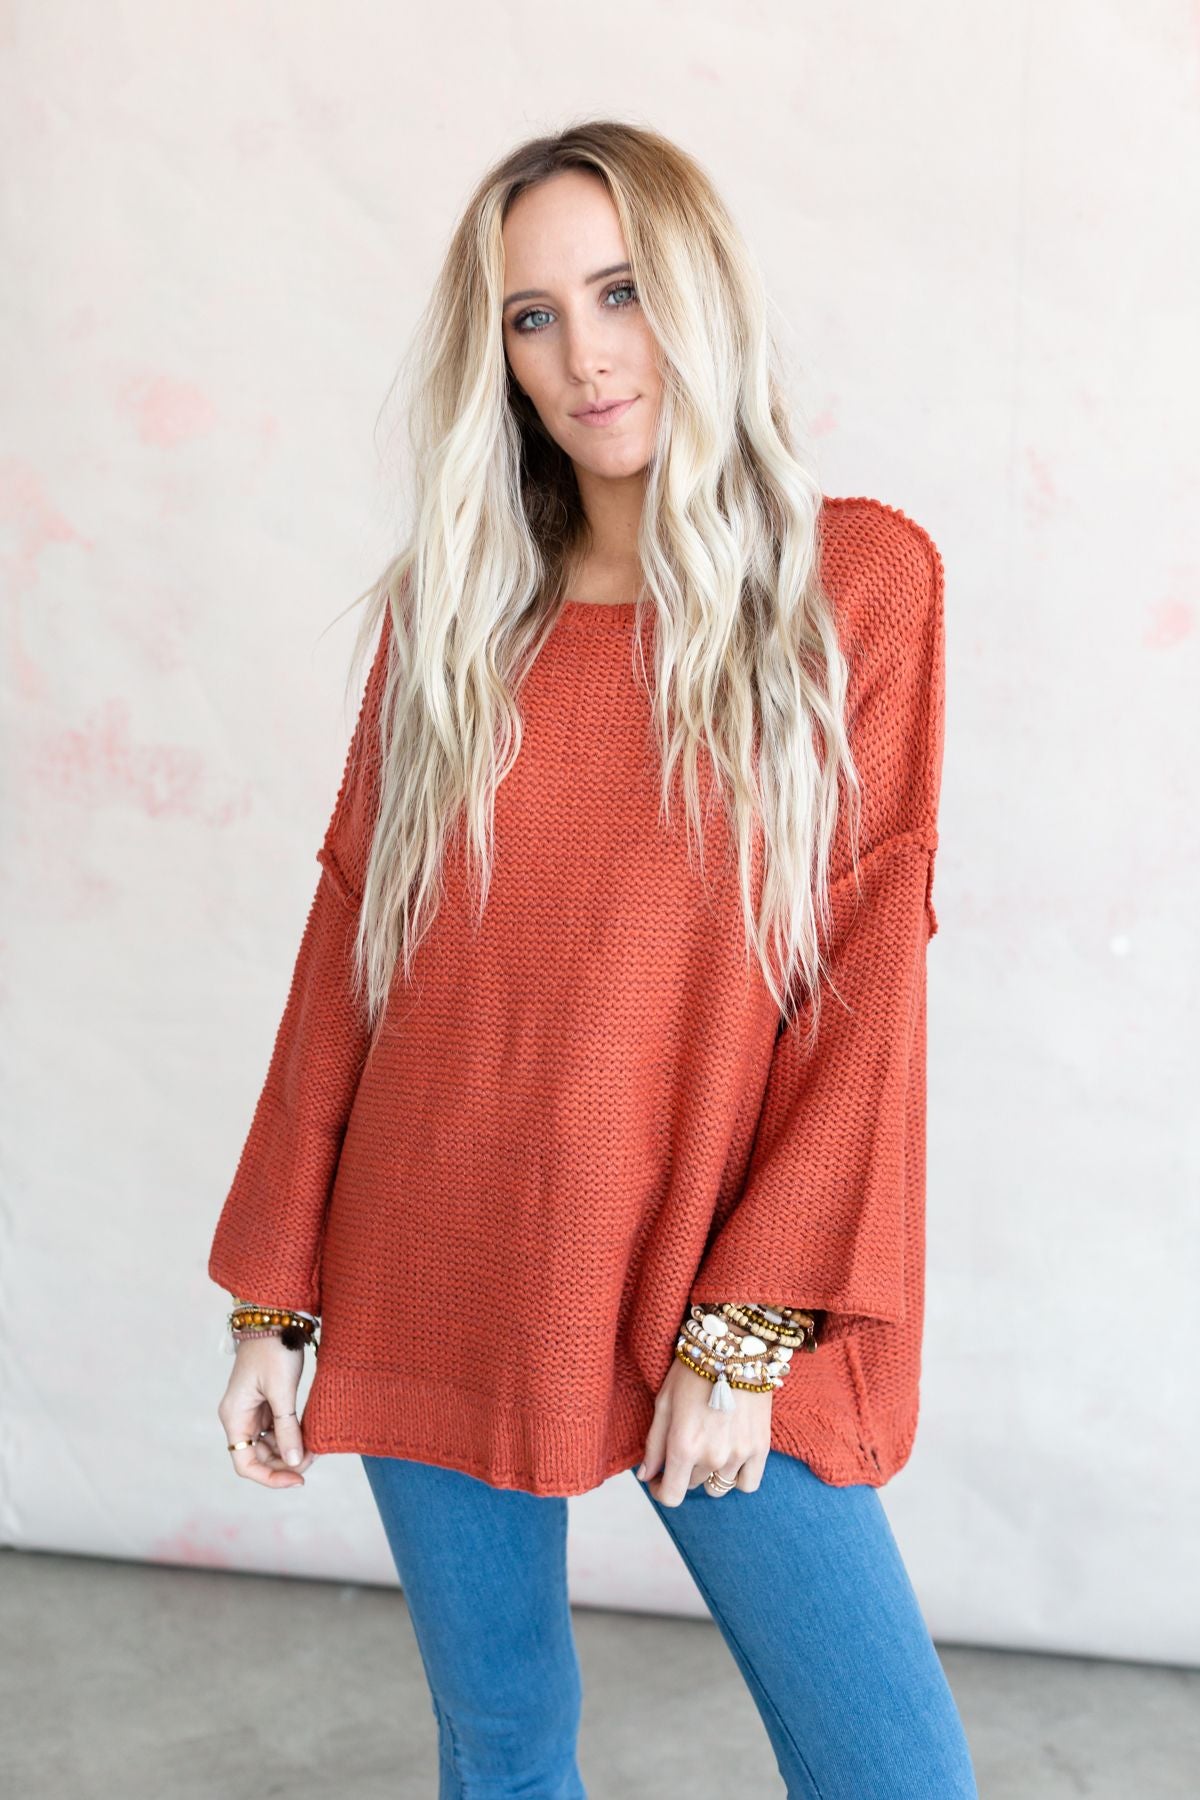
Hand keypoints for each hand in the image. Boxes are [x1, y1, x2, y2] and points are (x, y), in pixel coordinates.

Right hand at [217, 1338, 317, 1487]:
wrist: (276, 1314)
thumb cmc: (274, 1348)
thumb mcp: (282, 1390)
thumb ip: (287, 1428)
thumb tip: (296, 1462)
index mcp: (234, 1416)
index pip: (245, 1464)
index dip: (270, 1477)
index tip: (299, 1479)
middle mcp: (240, 1416)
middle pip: (260, 1457)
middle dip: (287, 1462)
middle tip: (315, 1457)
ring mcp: (254, 1409)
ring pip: (271, 1444)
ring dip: (292, 1449)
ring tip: (317, 1445)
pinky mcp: (268, 1401)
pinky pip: (279, 1428)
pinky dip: (294, 1433)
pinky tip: (312, 1433)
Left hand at [634, 1352, 771, 1505]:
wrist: (734, 1347)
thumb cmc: (693, 1370)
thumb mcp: (664, 1403)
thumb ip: (654, 1444)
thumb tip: (646, 1476)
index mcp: (683, 1446)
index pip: (671, 1496)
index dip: (660, 1492)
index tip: (658, 1480)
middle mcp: (711, 1456)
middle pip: (692, 1485)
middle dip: (684, 1470)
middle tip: (686, 1444)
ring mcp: (738, 1454)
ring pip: (718, 1486)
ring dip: (710, 1472)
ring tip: (710, 1444)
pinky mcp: (761, 1448)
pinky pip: (747, 1484)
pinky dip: (737, 1477)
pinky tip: (730, 1457)